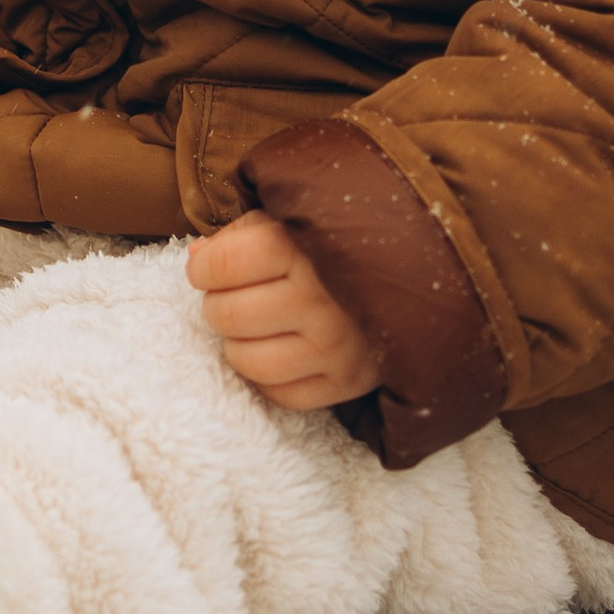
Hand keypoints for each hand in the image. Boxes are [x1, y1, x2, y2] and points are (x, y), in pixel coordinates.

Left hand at [188, 213, 382, 409]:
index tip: (208, 267)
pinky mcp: (348, 383)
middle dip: (218, 304)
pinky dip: (268, 378)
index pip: (221, 266)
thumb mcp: (289, 217)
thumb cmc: (335, 239)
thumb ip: (240, 233)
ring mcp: (336, 347)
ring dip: (238, 344)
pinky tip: (277, 351)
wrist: (415, 270)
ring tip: (252, 326)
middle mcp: (321, 301)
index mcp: (303, 248)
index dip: (203, 267)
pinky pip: (282, 396)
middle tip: (233, 295)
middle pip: (228, 316)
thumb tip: (198, 257)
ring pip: (249, 362)